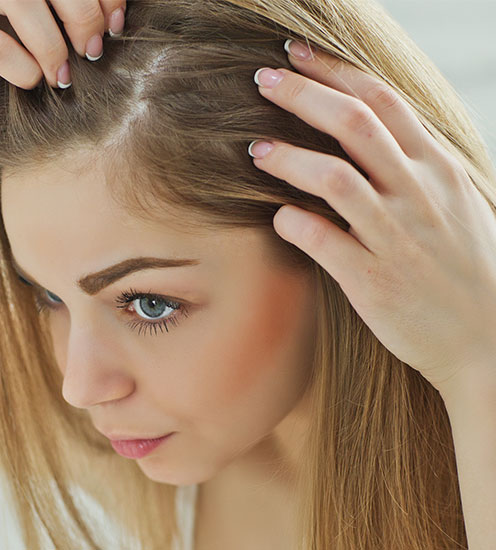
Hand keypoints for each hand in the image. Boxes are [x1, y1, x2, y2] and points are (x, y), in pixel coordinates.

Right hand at [0, 0, 125, 129]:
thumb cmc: (8, 62)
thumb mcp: (47, 37)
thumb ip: (71, 20)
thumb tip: (115, 22)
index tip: (115, 25)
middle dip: (81, 15)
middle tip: (91, 52)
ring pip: (20, 2)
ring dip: (51, 44)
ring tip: (61, 76)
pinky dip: (21, 68)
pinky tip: (30, 83)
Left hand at [249, 40, 495, 396]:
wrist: (488, 339)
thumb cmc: (465, 265)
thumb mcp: (455, 199)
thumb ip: (416, 162)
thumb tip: (370, 127)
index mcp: (437, 167)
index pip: (382, 100)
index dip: (333, 71)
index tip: (294, 55)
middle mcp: (418, 194)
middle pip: (354, 123)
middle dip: (302, 95)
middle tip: (259, 81)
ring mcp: (397, 237)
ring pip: (334, 178)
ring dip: (288, 158)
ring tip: (255, 150)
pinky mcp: (373, 281)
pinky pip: (324, 241)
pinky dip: (294, 222)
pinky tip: (277, 216)